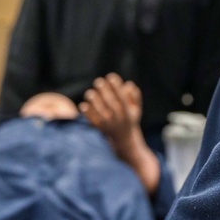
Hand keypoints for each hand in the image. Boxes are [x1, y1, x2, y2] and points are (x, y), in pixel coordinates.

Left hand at [80, 74, 159, 194]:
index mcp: (128, 112)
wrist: (125, 143)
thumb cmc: (129, 121)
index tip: (111, 76)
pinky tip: (83, 106)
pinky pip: (93, 122)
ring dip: (95, 102)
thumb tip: (128, 85)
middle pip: (111, 103)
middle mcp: (119, 119)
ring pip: (102, 112)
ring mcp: (109, 125)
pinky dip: (88, 114)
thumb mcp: (136, 110)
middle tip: (98, 81)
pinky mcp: (101, 130)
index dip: (117, 86)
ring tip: (90, 93)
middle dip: (105, 91)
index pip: (122, 97)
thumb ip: (134, 97)